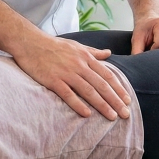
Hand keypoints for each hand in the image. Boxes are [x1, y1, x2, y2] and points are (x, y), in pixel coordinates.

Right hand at [12, 34, 130, 119]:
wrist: (31, 42)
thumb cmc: (54, 45)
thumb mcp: (77, 45)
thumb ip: (93, 52)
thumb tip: (109, 53)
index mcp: (86, 58)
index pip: (107, 75)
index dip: (118, 89)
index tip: (127, 100)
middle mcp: (79, 65)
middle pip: (101, 85)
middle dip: (115, 100)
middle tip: (125, 114)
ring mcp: (66, 73)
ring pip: (88, 91)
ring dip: (102, 105)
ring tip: (112, 116)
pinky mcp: (53, 80)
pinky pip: (68, 94)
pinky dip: (78, 104)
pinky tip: (87, 114)